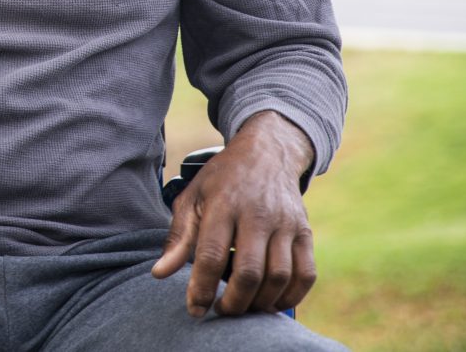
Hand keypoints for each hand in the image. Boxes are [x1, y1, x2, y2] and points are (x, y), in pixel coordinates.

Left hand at [151, 111, 317, 315]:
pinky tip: (272, 302)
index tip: (195, 310)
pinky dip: (291, 296)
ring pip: (279, 276)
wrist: (266, 154)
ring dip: (260, 302)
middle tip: (221, 311)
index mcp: (223, 204)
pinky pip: (306, 274)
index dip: (202, 288)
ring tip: (243, 308)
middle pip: (249, 271)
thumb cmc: (222, 180)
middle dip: (234, 302)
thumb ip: (178, 238)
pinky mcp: (305, 231)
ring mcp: (285, 223)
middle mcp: (256, 214)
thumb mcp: (192, 198)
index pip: (211, 255)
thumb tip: (159, 274)